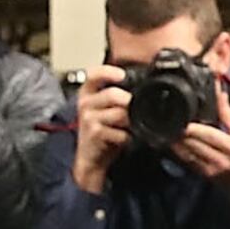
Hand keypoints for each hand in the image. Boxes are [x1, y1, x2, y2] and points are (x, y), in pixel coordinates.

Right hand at [67, 71, 133, 193]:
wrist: (91, 156)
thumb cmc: (102, 130)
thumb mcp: (107, 109)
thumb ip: (119, 97)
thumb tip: (144, 87)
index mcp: (88, 92)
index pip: (94, 74)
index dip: (108, 72)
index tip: (122, 75)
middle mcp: (85, 103)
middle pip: (113, 94)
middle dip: (130, 102)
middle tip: (138, 109)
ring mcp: (88, 118)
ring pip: (119, 114)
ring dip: (131, 121)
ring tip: (131, 127)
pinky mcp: (94, 133)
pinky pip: (119, 132)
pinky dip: (128, 136)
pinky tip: (126, 139)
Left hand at [171, 86, 229, 207]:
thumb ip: (228, 114)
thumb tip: (219, 94)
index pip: (210, 136)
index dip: (195, 129)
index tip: (184, 122)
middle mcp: (221, 160)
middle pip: (194, 144)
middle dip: (181, 133)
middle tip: (170, 122)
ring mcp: (210, 170)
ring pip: (187, 154)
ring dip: (176, 142)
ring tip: (167, 131)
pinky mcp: (203, 175)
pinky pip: (187, 161)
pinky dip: (178, 152)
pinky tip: (172, 143)